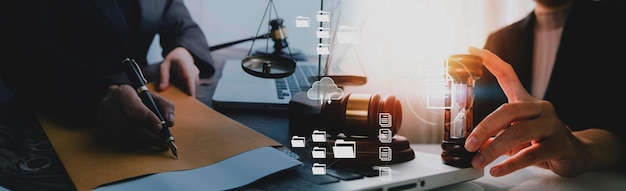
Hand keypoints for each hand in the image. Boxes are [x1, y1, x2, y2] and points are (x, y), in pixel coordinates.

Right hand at [96, 85, 174, 149]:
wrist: (116, 100)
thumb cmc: (138, 99)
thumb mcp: (154, 98)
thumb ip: (166, 107)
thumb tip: (169, 122)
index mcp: (123, 92)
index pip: (133, 108)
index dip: (147, 118)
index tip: (160, 127)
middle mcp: (109, 104)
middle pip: (129, 125)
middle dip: (149, 135)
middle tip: (163, 142)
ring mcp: (102, 117)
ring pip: (125, 134)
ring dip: (143, 140)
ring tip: (156, 141)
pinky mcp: (101, 128)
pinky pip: (120, 139)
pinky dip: (134, 141)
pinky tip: (143, 140)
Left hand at [158, 47, 199, 96]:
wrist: (182, 54)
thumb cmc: (173, 59)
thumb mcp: (164, 65)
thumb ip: (163, 77)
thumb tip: (162, 88)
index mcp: (185, 65)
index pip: (189, 78)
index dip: (191, 88)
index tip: (191, 97)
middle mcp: (193, 71)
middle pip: (190, 85)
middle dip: (184, 92)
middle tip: (175, 96)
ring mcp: (196, 75)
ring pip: (191, 87)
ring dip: (184, 89)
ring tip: (176, 86)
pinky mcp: (195, 79)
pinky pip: (191, 86)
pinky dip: (185, 88)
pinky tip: (179, 85)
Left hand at [464, 46, 588, 176]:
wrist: (578, 154)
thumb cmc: (542, 141)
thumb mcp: (517, 135)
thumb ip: (497, 134)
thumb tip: (475, 142)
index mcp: (527, 102)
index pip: (508, 75)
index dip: (491, 61)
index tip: (473, 50)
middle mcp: (540, 109)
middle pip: (508, 111)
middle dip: (485, 128)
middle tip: (470, 144)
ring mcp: (552, 125)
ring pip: (518, 133)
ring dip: (494, 149)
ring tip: (478, 160)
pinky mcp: (560, 144)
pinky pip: (531, 154)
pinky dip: (511, 163)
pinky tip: (497, 169)